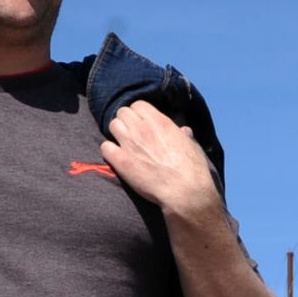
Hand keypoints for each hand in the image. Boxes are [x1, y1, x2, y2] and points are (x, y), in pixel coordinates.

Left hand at [101, 101, 222, 220]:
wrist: (185, 192)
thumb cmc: (193, 170)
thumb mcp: (193, 147)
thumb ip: (185, 136)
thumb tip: (184, 131)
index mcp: (160, 122)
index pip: (139, 104)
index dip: (139, 113)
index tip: (142, 122)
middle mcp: (142, 129)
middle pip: (122, 112)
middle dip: (126, 120)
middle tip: (132, 132)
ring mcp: (130, 144)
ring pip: (112, 125)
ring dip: (117, 133)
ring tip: (124, 143)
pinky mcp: (121, 161)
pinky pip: (105, 147)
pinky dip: (109, 150)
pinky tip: (117, 156)